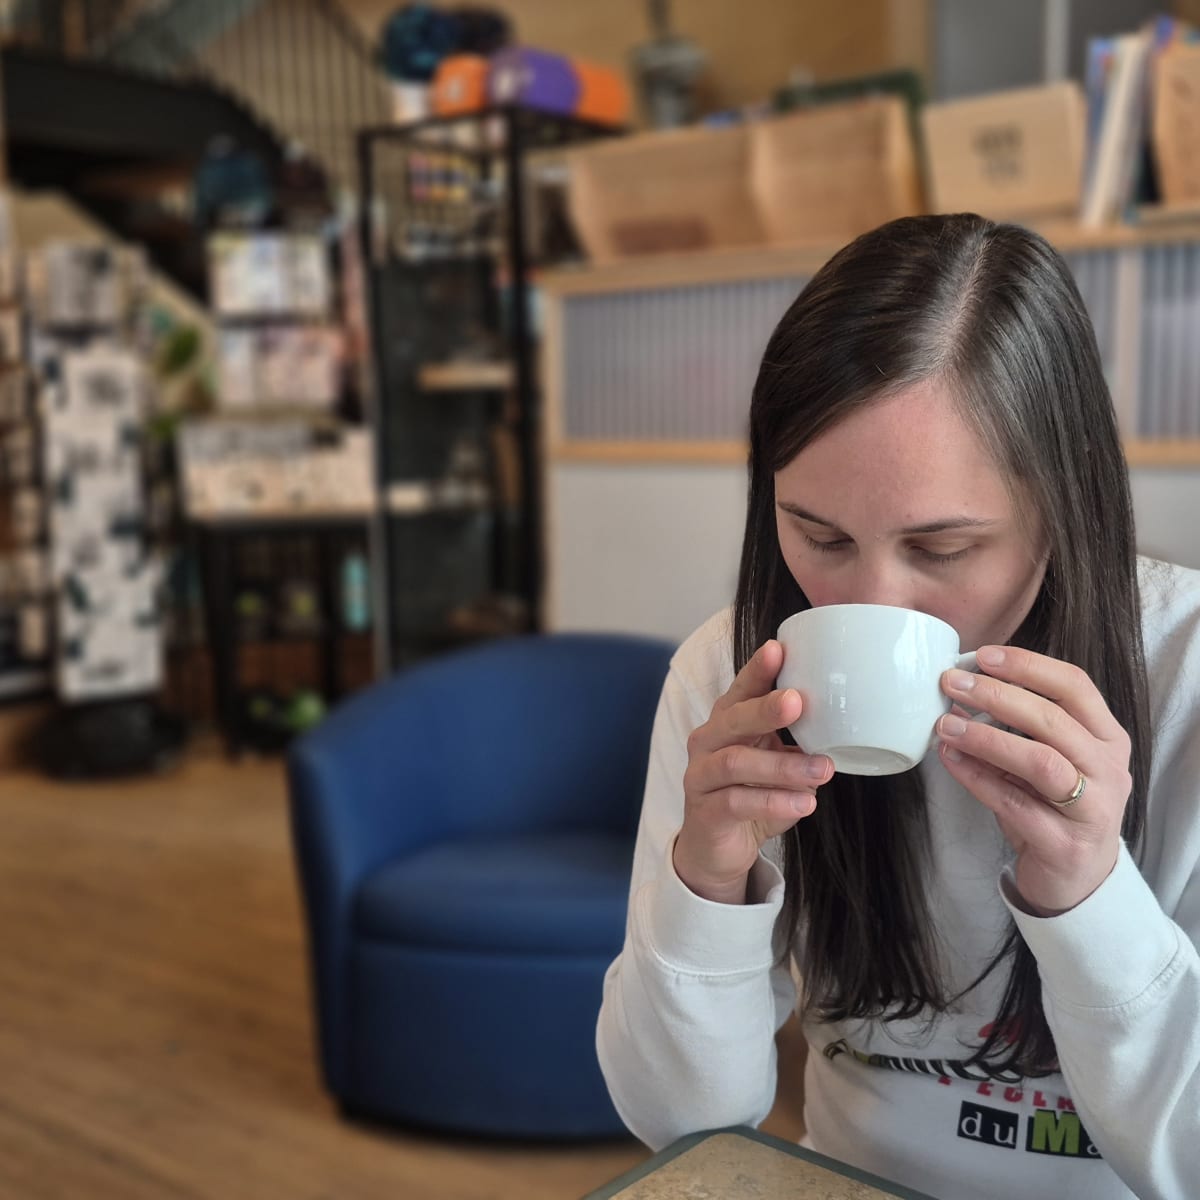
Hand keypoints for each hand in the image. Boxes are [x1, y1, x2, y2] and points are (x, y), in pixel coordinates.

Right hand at [674, 639, 831, 904]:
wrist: (718, 849)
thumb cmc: (751, 793)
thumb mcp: (775, 761)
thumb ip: (798, 741)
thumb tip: (847, 722)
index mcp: (726, 722)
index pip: (740, 689)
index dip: (757, 670)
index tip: (779, 649)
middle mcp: (707, 742)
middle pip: (732, 719)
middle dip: (765, 709)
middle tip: (798, 702)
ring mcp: (701, 776)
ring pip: (736, 762)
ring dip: (783, 765)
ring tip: (824, 771)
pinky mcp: (705, 812)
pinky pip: (737, 802)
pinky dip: (774, 801)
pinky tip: (805, 804)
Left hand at [936, 646, 1131, 915]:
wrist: (1075, 878)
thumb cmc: (1053, 805)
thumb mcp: (1046, 757)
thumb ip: (1018, 725)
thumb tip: (962, 687)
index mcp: (1107, 738)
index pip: (1075, 686)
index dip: (1028, 666)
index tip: (983, 656)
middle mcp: (1108, 770)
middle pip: (1054, 721)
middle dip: (998, 696)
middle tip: (952, 683)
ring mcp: (1092, 810)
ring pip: (1040, 762)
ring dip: (986, 738)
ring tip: (946, 724)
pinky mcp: (1065, 845)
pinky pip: (1014, 804)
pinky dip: (977, 778)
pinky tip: (950, 759)